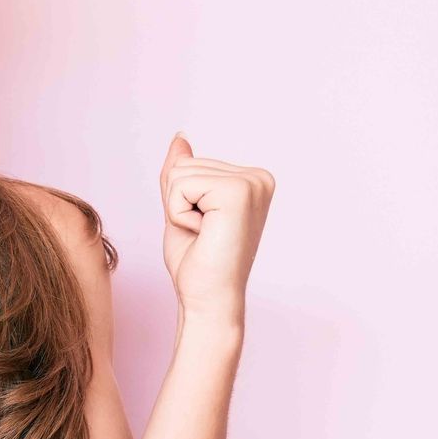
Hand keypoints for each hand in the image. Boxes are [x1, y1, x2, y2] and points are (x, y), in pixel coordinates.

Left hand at [159, 132, 274, 323]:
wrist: (209, 300)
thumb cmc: (199, 263)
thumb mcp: (182, 208)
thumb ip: (182, 173)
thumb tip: (180, 138)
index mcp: (252, 179)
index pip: (189, 164)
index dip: (181, 200)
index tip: (204, 228)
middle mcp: (258, 177)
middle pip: (184, 164)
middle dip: (179, 203)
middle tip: (203, 234)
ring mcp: (252, 183)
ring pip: (180, 173)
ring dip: (179, 210)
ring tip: (205, 235)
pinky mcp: (239, 192)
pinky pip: (180, 185)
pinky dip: (180, 214)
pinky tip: (204, 234)